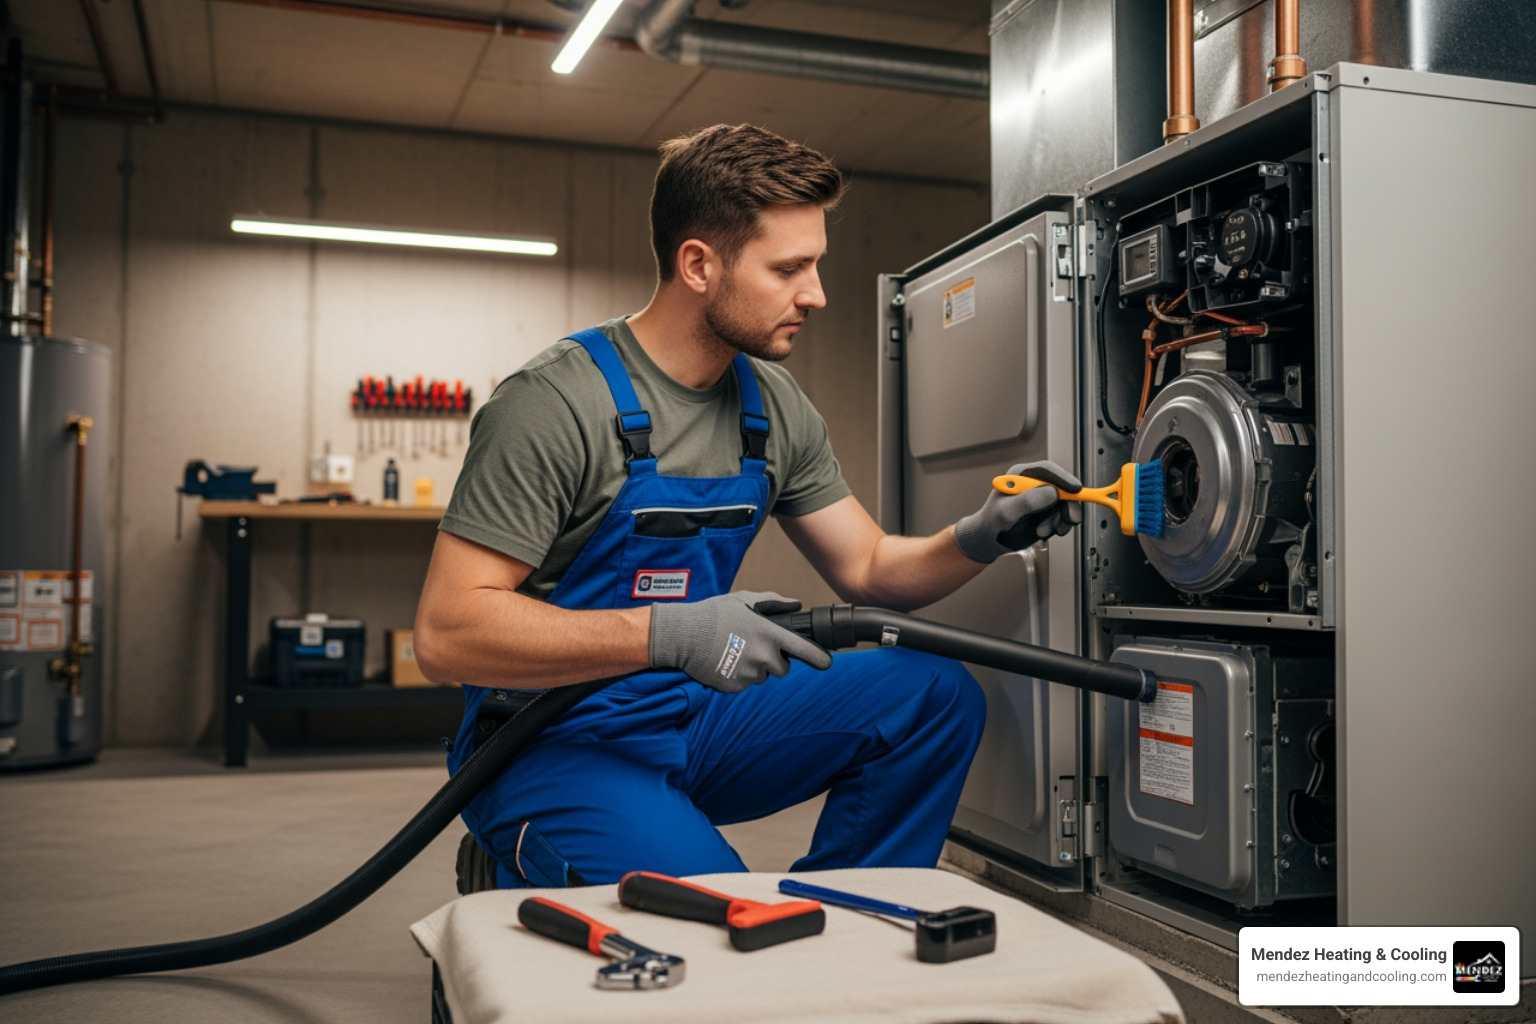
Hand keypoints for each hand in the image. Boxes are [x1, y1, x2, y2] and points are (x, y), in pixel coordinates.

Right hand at [649, 591, 832, 693]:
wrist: (682, 635)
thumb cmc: (714, 614)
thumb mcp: (744, 600)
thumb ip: (773, 602)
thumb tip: (796, 605)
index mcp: (769, 634)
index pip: (804, 650)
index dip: (819, 658)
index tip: (827, 663)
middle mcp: (763, 656)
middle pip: (782, 668)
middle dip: (774, 661)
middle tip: (755, 648)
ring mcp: (749, 674)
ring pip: (762, 677)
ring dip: (754, 668)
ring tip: (734, 652)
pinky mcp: (734, 687)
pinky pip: (744, 685)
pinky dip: (737, 677)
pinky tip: (724, 662)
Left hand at [954, 460, 1082, 563]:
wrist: (989, 540)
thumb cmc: (992, 522)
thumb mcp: (1006, 512)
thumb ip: (1028, 501)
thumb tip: (1052, 492)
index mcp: (1021, 475)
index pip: (1047, 470)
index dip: (1063, 478)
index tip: (1075, 489)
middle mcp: (1034, 484)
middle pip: (1062, 487)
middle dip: (1068, 504)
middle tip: (1070, 519)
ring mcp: (1042, 499)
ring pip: (1065, 504)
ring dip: (1060, 520)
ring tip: (1043, 531)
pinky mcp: (1047, 512)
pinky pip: (1063, 517)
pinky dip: (1059, 526)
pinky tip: (1046, 533)